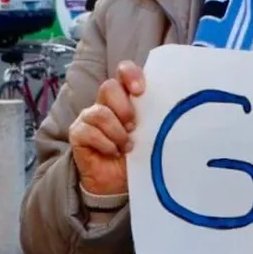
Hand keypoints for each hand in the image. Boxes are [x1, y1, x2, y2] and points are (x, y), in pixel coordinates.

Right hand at [69, 61, 144, 195]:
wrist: (118, 182)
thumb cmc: (138, 154)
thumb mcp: (152, 133)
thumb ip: (156, 116)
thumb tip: (175, 108)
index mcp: (126, 97)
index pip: (124, 71)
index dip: (130, 74)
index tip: (140, 90)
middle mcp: (106, 103)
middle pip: (108, 87)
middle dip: (124, 107)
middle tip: (134, 126)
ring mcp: (89, 117)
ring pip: (99, 112)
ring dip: (117, 132)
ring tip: (127, 146)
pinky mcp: (78, 133)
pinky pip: (88, 132)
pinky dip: (105, 144)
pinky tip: (114, 152)